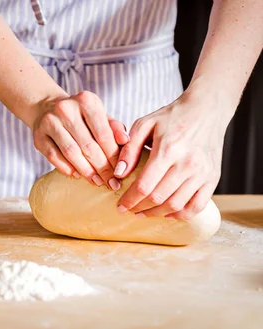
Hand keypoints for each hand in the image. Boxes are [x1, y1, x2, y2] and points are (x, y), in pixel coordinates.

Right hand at [33, 91, 128, 189]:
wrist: (47, 107)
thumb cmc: (80, 115)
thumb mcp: (99, 115)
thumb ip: (114, 127)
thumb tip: (126, 141)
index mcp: (86, 101)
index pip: (103, 134)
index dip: (113, 156)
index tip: (120, 172)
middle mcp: (66, 109)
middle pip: (88, 145)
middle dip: (102, 167)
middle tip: (111, 182)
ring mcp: (49, 122)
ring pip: (71, 152)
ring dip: (86, 171)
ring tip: (97, 181)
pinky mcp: (38, 136)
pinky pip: (54, 157)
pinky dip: (67, 168)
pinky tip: (77, 175)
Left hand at [114, 92, 227, 219]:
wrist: (207, 109)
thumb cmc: (172, 116)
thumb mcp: (144, 124)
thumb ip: (129, 149)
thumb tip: (118, 174)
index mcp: (168, 150)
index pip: (144, 186)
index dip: (130, 200)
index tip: (120, 206)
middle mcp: (187, 164)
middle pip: (158, 198)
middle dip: (139, 208)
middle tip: (129, 210)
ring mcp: (202, 173)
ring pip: (176, 205)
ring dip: (157, 213)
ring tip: (144, 212)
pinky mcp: (213, 178)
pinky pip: (197, 206)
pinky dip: (181, 215)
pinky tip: (167, 213)